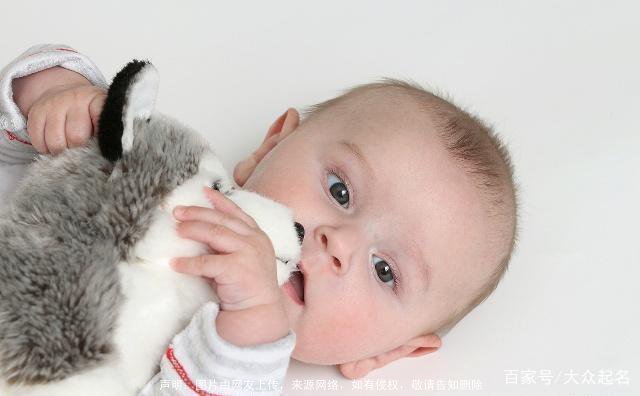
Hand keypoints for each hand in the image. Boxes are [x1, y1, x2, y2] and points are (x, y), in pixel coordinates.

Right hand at [25, 83, 105, 154]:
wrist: (65, 95)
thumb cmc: (89, 114)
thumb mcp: (103, 118)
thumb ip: (106, 134)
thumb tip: (104, 158)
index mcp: (96, 101)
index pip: (102, 122)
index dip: (103, 140)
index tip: (103, 147)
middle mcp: (75, 99)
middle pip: (76, 138)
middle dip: (79, 150)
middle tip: (81, 148)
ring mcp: (54, 104)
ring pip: (55, 143)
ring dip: (61, 152)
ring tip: (67, 147)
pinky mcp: (36, 112)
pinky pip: (38, 141)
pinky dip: (45, 149)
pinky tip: (53, 143)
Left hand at [170, 187, 289, 345]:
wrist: (260, 313)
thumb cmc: (248, 288)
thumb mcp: (243, 259)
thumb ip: (229, 245)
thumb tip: (201, 231)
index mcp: (257, 236)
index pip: (237, 212)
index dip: (220, 200)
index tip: (203, 191)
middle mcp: (255, 240)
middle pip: (222, 219)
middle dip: (198, 213)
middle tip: (177, 211)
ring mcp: (248, 253)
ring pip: (215, 233)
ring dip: (193, 229)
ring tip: (176, 230)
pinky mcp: (237, 269)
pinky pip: (206, 263)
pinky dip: (188, 263)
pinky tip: (175, 264)